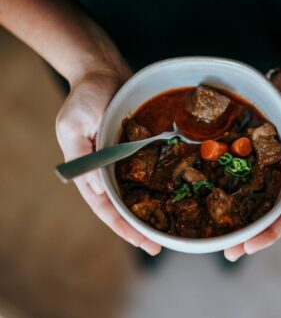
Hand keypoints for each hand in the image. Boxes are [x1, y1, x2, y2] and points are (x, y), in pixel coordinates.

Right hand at [56, 69, 161, 255]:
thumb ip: (82, 157)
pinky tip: (168, 197)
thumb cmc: (86, 96)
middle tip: (157, 245)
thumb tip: (98, 190)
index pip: (104, 206)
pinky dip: (153, 187)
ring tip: (165, 229)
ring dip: (146, 212)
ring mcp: (120, 160)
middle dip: (136, 227)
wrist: (102, 72)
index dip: (121, 226)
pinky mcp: (133, 149)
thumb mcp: (74, 124)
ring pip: (133, 194)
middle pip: (120, 206)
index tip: (142, 242)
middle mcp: (104, 169)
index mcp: (87, 169)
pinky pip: (144, 172)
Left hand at [224, 72, 280, 260]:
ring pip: (247, 201)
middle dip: (246, 236)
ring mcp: (262, 170)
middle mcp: (278, 182)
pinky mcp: (248, 156)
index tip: (247, 247)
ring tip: (215, 234)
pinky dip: (225, 188)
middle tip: (227, 251)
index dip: (267, 235)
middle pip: (262, 216)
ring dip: (234, 218)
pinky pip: (236, 175)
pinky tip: (210, 197)